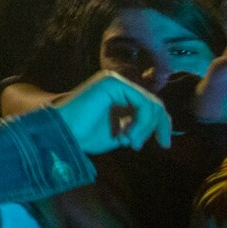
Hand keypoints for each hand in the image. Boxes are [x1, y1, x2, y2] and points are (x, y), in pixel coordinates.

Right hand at [52, 71, 171, 153]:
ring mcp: (115, 81)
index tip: (164, 145)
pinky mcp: (113, 83)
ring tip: (130, 144)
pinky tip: (127, 136)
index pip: (151, 105)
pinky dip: (142, 123)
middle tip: (147, 146)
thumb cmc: (85, 135)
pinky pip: (143, 103)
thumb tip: (157, 126)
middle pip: (154, 103)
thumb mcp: (120, 132)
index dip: (162, 125)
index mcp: (119, 93)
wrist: (63, 134)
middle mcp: (118, 83)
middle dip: (158, 127)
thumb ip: (137, 125)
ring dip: (146, 128)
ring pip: (151, 104)